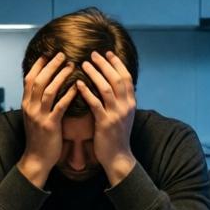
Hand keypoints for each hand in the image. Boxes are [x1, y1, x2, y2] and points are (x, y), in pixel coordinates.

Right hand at [17, 53, 77, 187]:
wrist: (36, 159)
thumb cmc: (39, 137)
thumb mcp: (34, 116)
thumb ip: (37, 101)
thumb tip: (44, 86)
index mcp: (26, 103)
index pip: (29, 78)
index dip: (39, 64)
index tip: (48, 53)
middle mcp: (30, 107)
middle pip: (38, 80)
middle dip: (50, 65)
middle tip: (62, 54)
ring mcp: (39, 116)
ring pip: (48, 90)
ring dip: (60, 76)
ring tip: (71, 65)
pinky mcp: (50, 125)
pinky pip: (60, 106)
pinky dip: (68, 95)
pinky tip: (77, 87)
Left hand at [78, 51, 136, 185]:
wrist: (118, 156)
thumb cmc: (117, 135)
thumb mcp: (124, 115)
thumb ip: (121, 100)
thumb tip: (115, 84)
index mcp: (131, 102)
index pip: (126, 77)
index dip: (117, 63)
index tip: (107, 52)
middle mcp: (126, 106)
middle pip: (116, 78)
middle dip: (105, 64)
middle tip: (93, 54)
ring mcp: (116, 114)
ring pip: (106, 88)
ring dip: (95, 74)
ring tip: (84, 64)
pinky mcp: (105, 123)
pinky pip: (95, 104)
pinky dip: (87, 92)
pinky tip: (78, 84)